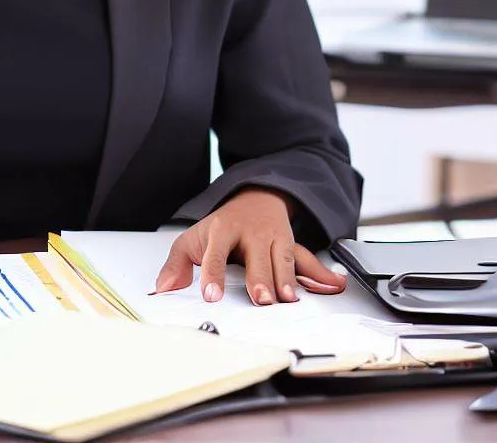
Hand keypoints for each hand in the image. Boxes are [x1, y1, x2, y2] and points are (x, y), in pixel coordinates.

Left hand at [154, 187, 345, 304]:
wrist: (254, 197)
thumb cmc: (222, 227)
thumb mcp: (193, 239)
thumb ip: (176, 264)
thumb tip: (163, 289)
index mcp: (221, 230)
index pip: (214, 253)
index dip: (212, 274)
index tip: (210, 295)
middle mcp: (250, 233)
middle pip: (255, 256)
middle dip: (259, 278)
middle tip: (261, 300)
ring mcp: (273, 238)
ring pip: (283, 257)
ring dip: (287, 278)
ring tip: (288, 299)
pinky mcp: (291, 245)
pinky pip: (307, 259)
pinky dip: (321, 273)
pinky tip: (333, 285)